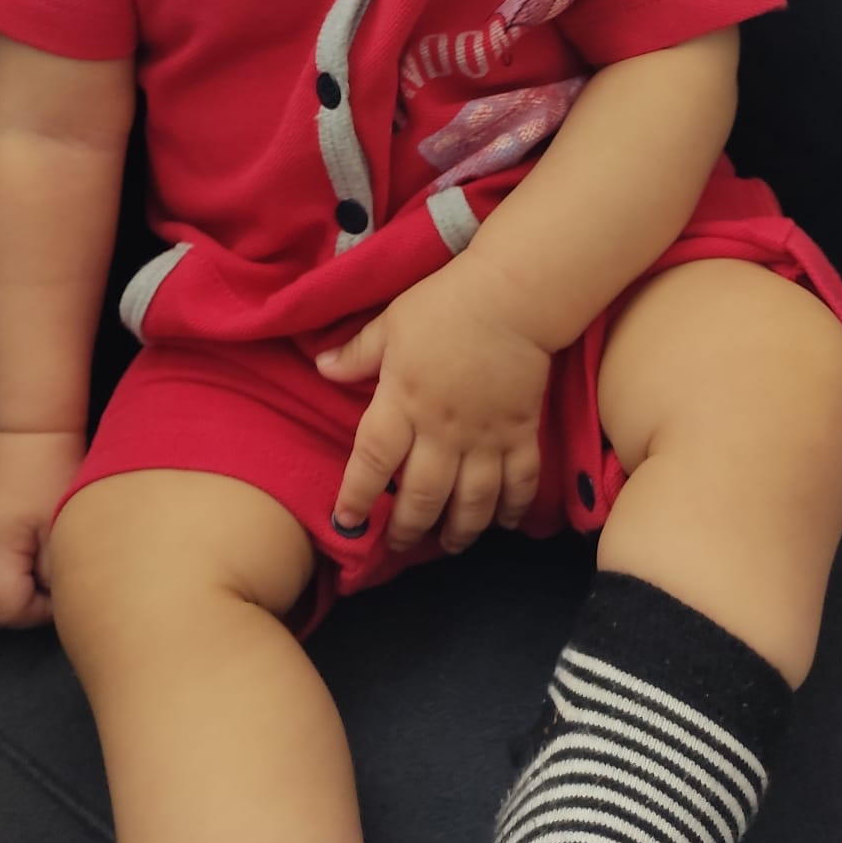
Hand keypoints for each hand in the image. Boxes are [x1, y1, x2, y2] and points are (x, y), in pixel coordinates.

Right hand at [0, 428, 83, 629]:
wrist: (27, 433)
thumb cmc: (51, 473)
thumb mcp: (63, 524)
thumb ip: (55, 572)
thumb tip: (49, 601)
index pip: (4, 609)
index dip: (35, 611)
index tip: (53, 593)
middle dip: (6, 614)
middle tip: (33, 593)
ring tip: (0, 593)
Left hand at [315, 261, 550, 554]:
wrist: (510, 297)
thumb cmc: (444, 305)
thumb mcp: (391, 323)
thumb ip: (357, 352)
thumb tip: (320, 367)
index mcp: (402, 403)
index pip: (372, 463)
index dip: (357, 497)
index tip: (346, 522)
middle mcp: (441, 431)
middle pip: (422, 496)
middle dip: (408, 528)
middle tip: (399, 545)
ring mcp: (484, 437)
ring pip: (472, 502)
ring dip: (460, 531)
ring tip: (449, 546)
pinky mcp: (521, 433)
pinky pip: (519, 482)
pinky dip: (512, 509)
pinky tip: (504, 523)